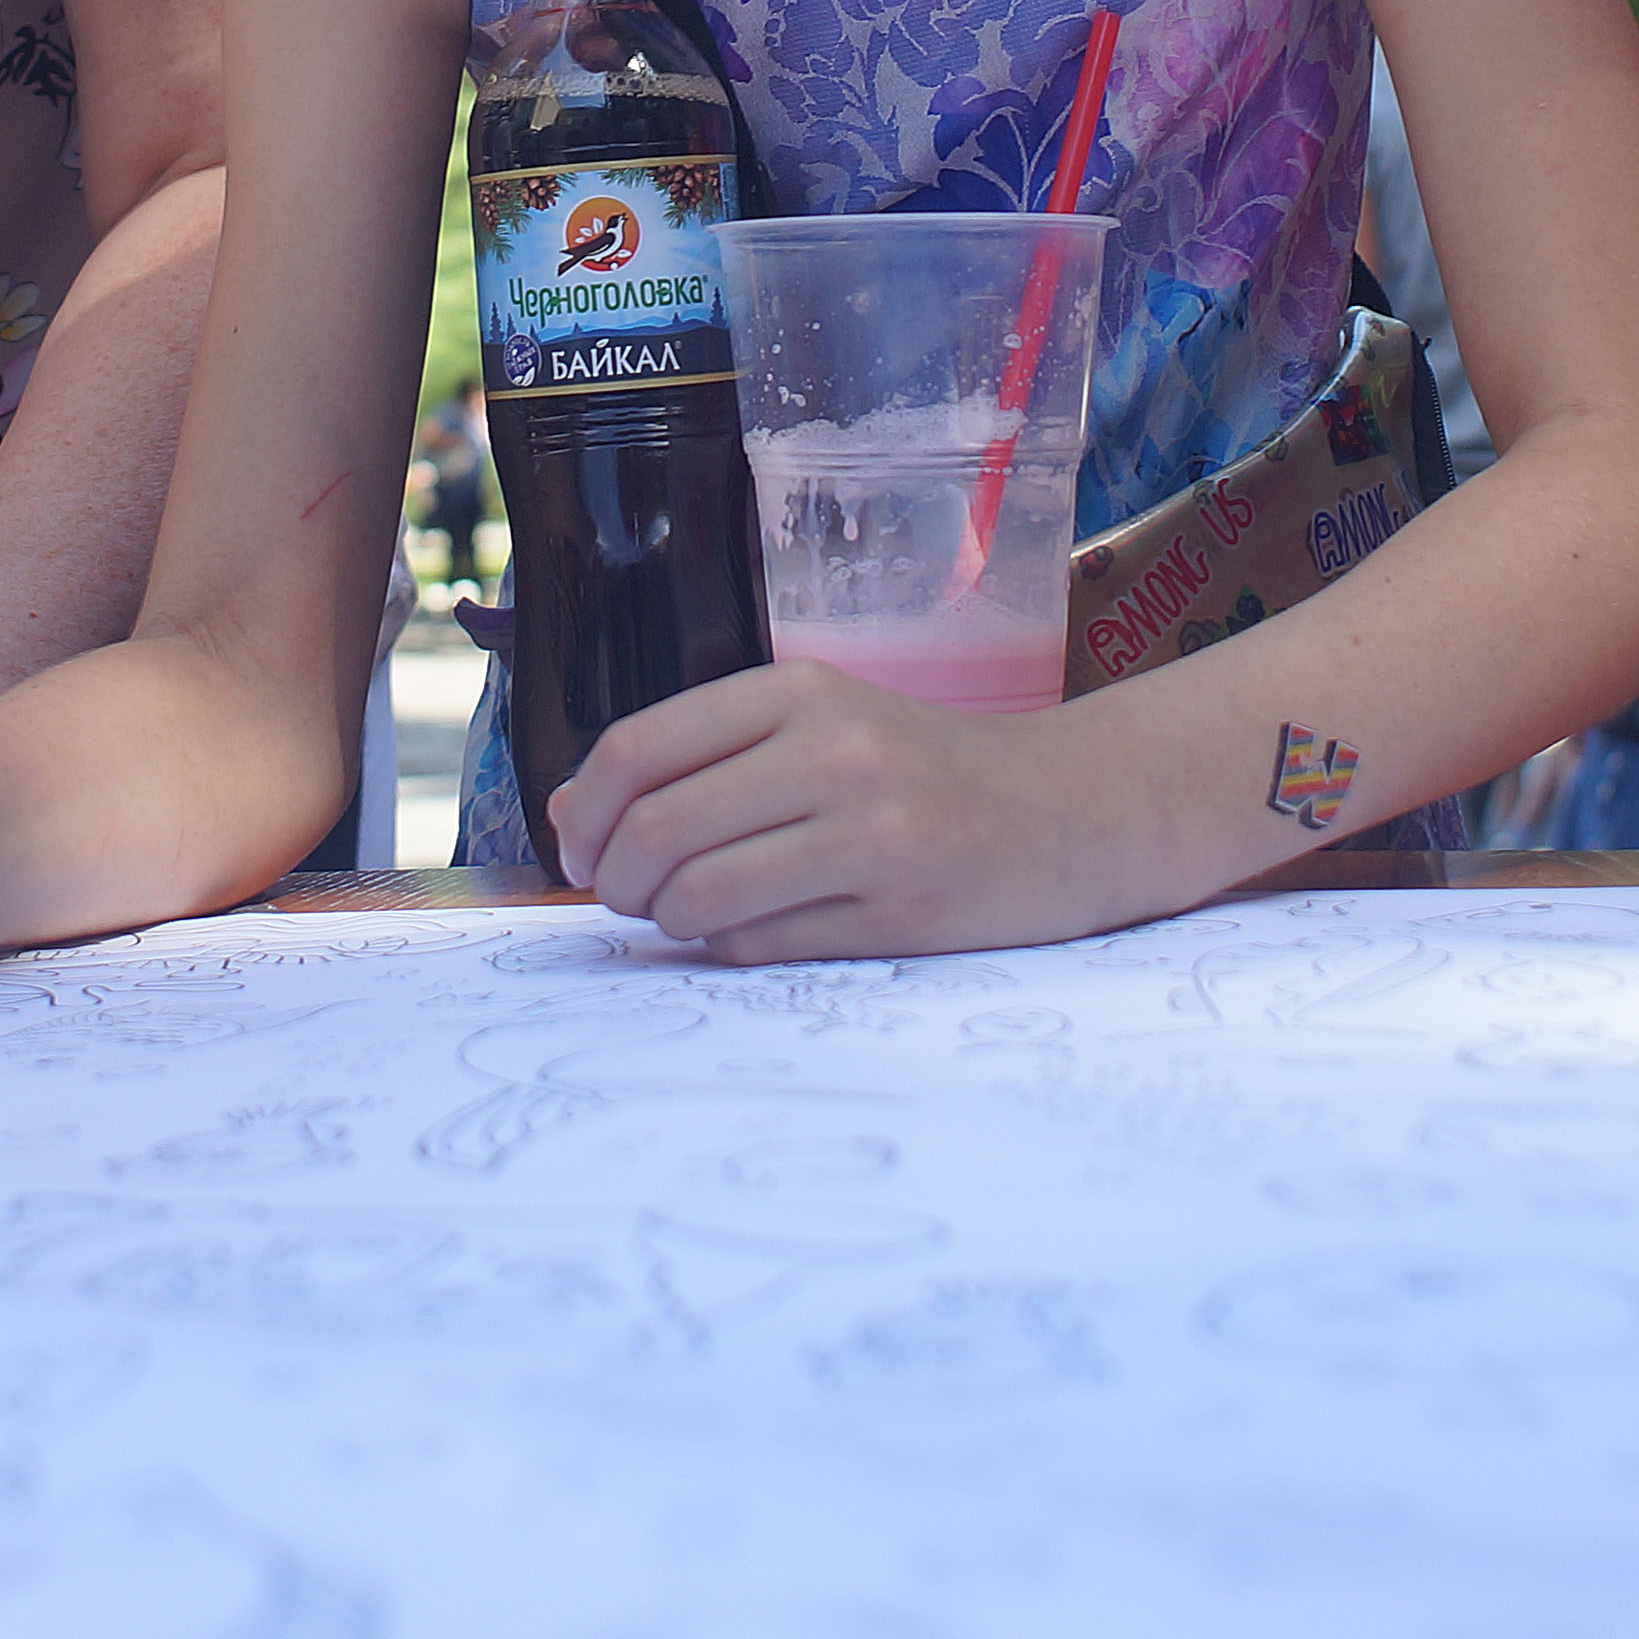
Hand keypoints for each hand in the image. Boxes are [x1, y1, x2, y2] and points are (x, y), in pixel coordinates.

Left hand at [547, 663, 1118, 963]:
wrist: (1071, 810)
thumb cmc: (926, 769)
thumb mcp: (818, 728)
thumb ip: (699, 757)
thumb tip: (568, 813)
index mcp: (799, 692)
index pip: (637, 750)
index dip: (584, 812)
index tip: (583, 847)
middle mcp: (833, 753)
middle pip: (655, 832)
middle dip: (617, 880)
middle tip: (630, 895)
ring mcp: (869, 834)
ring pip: (698, 897)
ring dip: (668, 921)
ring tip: (688, 913)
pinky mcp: (898, 911)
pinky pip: (760, 944)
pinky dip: (731, 946)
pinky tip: (756, 926)